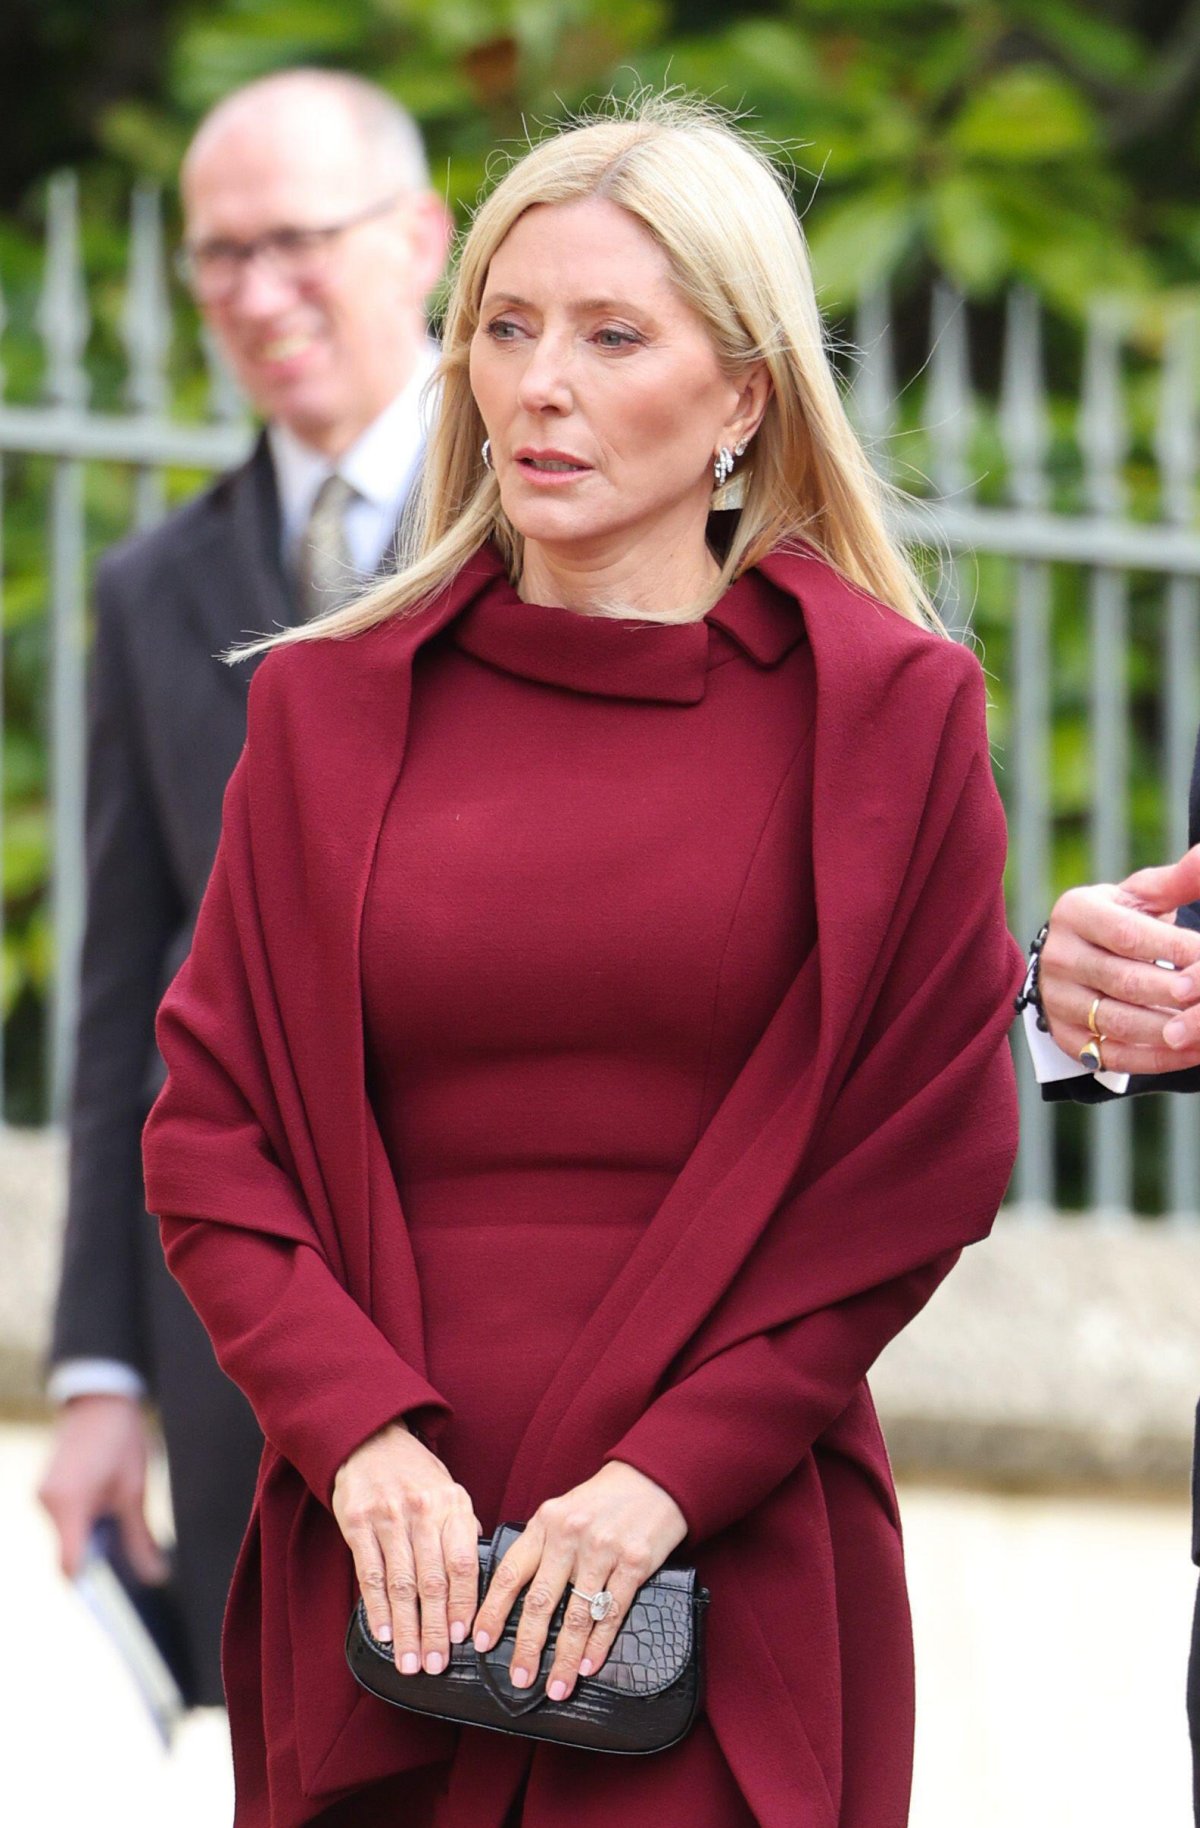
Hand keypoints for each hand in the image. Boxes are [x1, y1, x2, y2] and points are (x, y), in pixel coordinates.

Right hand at [37, 1393, 167, 1582]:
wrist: (100, 1396)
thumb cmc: (121, 1437)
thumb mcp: (135, 1489)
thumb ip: (140, 1537)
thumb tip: (155, 1576)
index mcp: (68, 1503)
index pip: (70, 1565)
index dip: (90, 1587)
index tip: (114, 1599)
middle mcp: (46, 1502)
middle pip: (67, 1554)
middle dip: (96, 1562)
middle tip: (130, 1567)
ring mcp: (42, 1495)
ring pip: (65, 1538)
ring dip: (90, 1541)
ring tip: (122, 1529)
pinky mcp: (46, 1489)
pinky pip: (62, 1521)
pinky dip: (83, 1526)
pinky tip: (107, 1513)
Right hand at [332, 1421, 479, 1676]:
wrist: (371, 1440)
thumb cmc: (415, 1475)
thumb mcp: (449, 1492)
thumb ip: (463, 1532)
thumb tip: (481, 1578)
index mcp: (452, 1505)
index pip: (464, 1562)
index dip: (464, 1603)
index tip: (464, 1637)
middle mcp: (422, 1511)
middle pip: (432, 1580)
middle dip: (435, 1628)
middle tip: (436, 1664)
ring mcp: (388, 1517)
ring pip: (400, 1583)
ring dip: (406, 1627)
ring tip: (410, 1661)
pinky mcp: (358, 1523)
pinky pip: (369, 1573)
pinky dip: (376, 1607)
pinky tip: (384, 1633)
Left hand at [471, 1461, 686, 1703]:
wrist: (653, 1477)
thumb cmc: (603, 1500)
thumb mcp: (562, 1511)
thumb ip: (540, 1545)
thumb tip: (514, 1594)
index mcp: (546, 1522)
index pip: (511, 1572)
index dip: (493, 1610)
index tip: (480, 1641)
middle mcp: (570, 1536)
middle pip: (541, 1601)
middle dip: (528, 1646)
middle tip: (519, 1678)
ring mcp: (603, 1549)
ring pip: (577, 1615)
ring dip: (565, 1657)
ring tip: (557, 1686)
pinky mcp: (635, 1562)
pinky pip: (612, 1612)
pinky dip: (599, 1644)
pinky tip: (589, 1665)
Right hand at [1040, 844, 1199, 1072]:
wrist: (1075, 959)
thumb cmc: (1119, 922)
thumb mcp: (1139, 896)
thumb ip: (1174, 881)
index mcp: (1075, 912)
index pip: (1127, 934)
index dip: (1173, 949)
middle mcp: (1058, 956)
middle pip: (1124, 981)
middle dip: (1174, 992)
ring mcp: (1056, 1000)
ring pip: (1119, 1022)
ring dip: (1171, 1030)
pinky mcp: (1064, 1037)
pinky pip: (1113, 1056)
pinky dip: (1157, 1059)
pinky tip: (1192, 1052)